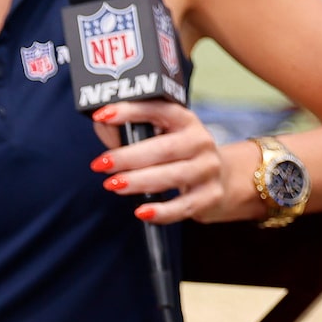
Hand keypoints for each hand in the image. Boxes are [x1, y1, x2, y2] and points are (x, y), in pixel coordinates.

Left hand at [90, 100, 248, 223]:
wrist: (220, 179)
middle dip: (129, 157)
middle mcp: (201, 142)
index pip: (159, 109)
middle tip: (101, 164)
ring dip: (140, 181)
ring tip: (114, 185)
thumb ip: (126, 131)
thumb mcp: (156, 137)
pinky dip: (162, 211)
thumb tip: (102, 124)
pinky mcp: (211, 196)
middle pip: (165, 148)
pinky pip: (184, 206)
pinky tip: (142, 212)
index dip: (130, 111)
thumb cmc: (176, 156)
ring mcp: (209, 170)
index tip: (103, 115)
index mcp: (185, 121)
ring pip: (174, 176)